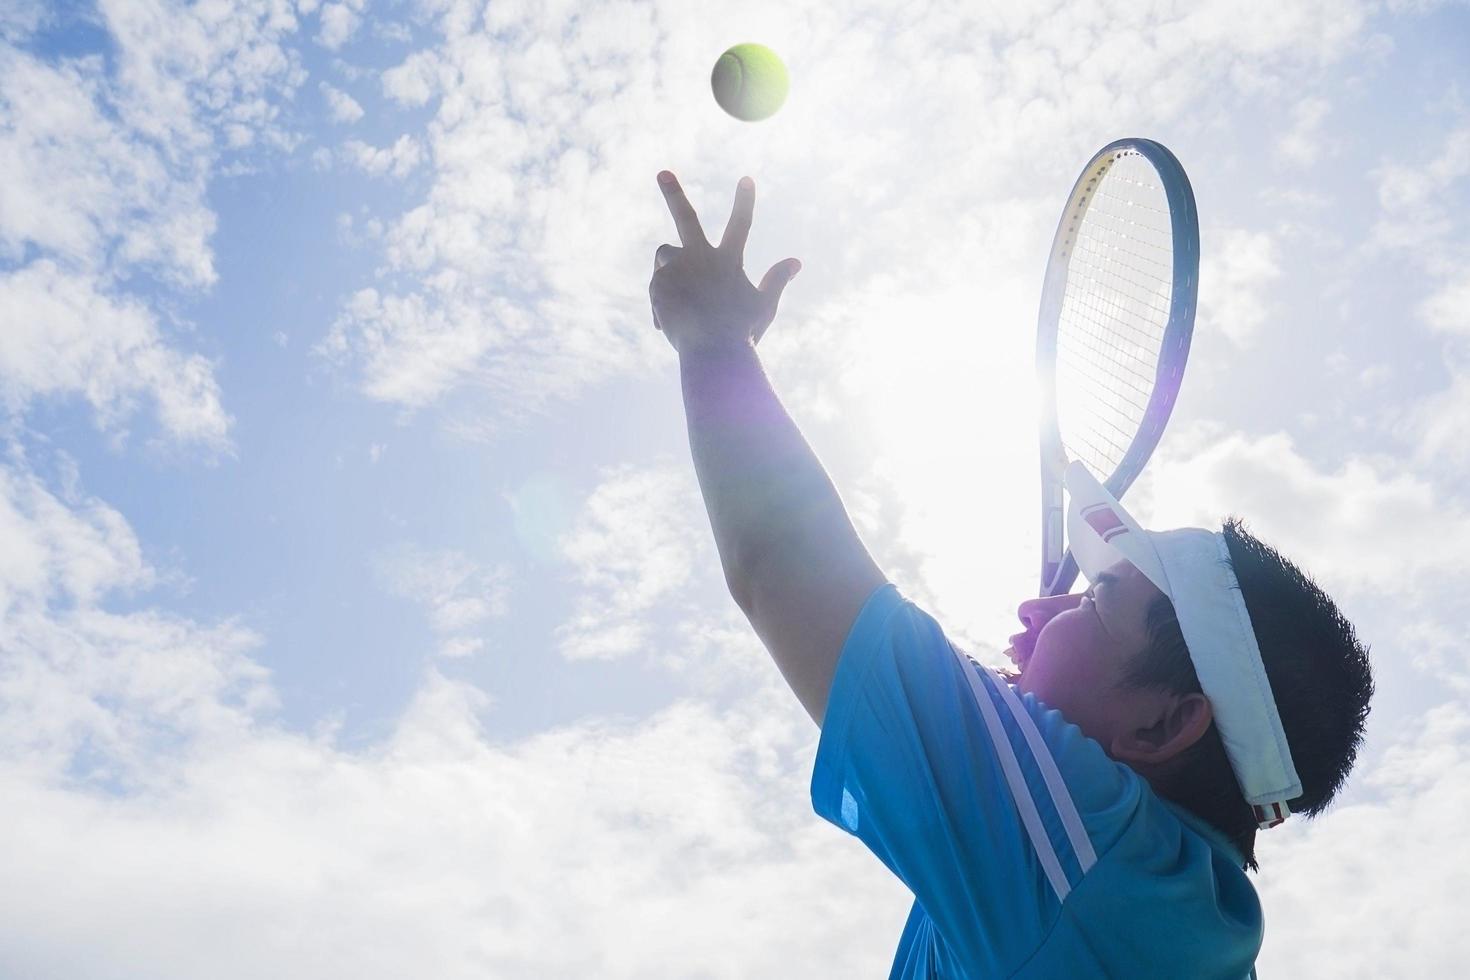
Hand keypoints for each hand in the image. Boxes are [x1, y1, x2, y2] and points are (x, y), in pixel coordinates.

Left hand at [650, 171, 800, 353]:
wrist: (712, 352)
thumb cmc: (742, 333)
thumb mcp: (763, 307)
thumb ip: (776, 280)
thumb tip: (796, 261)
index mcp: (729, 260)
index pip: (741, 224)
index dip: (745, 201)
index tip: (746, 179)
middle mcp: (702, 257)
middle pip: (686, 217)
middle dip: (674, 192)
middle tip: (662, 172)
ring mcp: (678, 268)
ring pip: (665, 254)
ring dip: (669, 267)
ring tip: (681, 298)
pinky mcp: (658, 283)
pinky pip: (656, 285)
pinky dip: (662, 302)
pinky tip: (671, 324)